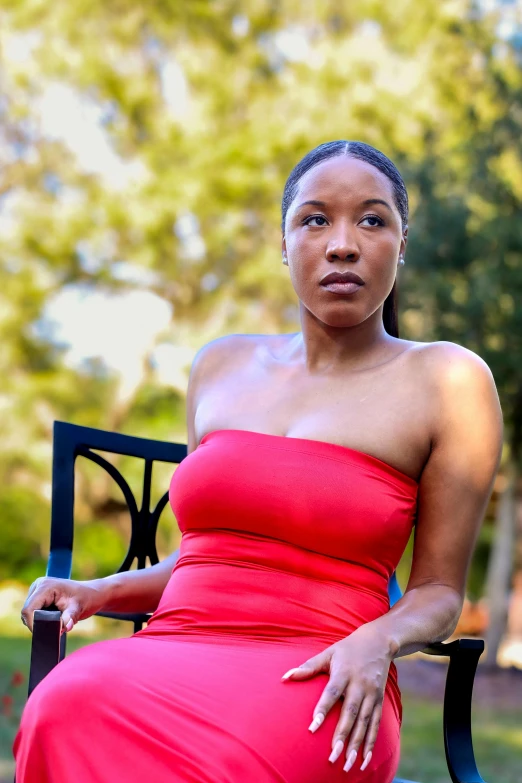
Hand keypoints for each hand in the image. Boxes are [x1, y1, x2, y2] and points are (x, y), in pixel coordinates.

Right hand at [20, 576, 107, 633]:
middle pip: (27, 612)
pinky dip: (42, 619)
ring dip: (40, 621)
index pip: (28, 609)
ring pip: (29, 613)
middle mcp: (38, 585)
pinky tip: (55, 618)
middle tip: (56, 629)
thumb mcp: (79, 608)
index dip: (33, 624)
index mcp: (45, 586)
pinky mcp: (39, 596)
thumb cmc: (87, 598)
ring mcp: (37, 590)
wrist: (92, 594)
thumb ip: (70, 617)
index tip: (45, 634)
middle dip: (38, 623)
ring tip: (58, 621)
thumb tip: (66, 627)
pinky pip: (34, 612)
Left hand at [280, 625, 392, 772]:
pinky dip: (371, 742)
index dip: (322, 710)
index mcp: (344, 672)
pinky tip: (365, 760)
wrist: (378, 641)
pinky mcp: (380, 700)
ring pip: (365, 723)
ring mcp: (372, 694)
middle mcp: (359, 685)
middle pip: (350, 713)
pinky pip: (376, 724)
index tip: (312, 727)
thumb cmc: (347, 649)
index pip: (331, 693)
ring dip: (357, 745)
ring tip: (347, 764)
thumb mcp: (328, 653)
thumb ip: (308, 667)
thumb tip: (285, 676)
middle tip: (332, 756)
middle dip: (342, 736)